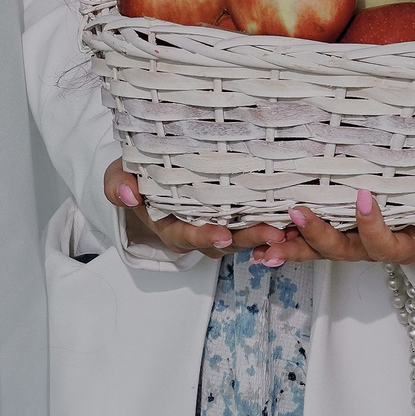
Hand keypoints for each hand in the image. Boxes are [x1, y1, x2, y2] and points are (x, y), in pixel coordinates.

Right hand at [102, 159, 289, 258]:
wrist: (149, 174)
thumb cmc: (136, 176)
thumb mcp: (118, 176)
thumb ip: (118, 184)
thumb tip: (128, 194)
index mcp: (170, 225)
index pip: (188, 235)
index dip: (204, 235)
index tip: (222, 232)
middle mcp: (197, 231)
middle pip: (225, 241)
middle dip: (248, 238)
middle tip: (273, 232)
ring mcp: (217, 225)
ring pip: (244, 237)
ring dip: (266, 235)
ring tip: (290, 227)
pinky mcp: (234, 215)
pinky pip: (252, 224)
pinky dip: (271, 224)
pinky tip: (295, 218)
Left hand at [254, 189, 414, 269]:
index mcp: (406, 247)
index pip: (385, 243)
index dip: (372, 224)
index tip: (363, 195)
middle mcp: (377, 248)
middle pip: (343, 251)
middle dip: (318, 235)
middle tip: (296, 213)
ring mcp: (359, 243)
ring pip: (322, 250)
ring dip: (293, 245)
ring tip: (264, 241)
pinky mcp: (348, 234)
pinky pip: (315, 242)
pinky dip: (290, 242)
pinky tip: (262, 242)